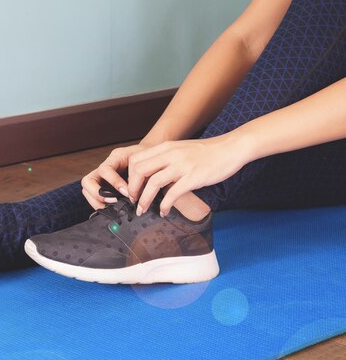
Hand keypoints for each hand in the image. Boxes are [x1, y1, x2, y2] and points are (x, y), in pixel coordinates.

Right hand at [81, 143, 152, 208]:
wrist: (150, 156)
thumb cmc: (148, 159)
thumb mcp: (146, 162)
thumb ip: (141, 175)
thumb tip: (139, 193)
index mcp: (114, 158)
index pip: (105, 170)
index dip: (114, 182)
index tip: (127, 193)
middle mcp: (104, 168)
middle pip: (87, 181)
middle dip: (98, 194)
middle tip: (113, 202)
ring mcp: (101, 178)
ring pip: (86, 190)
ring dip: (96, 201)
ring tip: (111, 208)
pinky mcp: (103, 187)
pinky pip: (93, 197)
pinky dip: (100, 204)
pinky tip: (112, 208)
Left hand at [127, 135, 246, 215]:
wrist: (231, 148)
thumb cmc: (206, 152)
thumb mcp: (180, 149)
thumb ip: (165, 158)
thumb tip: (150, 174)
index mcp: (165, 147)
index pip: (135, 159)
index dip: (129, 176)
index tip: (132, 188)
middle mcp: (170, 154)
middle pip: (139, 170)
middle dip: (132, 189)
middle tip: (134, 201)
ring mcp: (182, 165)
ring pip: (153, 183)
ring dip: (144, 200)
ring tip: (143, 210)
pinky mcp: (194, 177)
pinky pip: (173, 194)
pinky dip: (164, 205)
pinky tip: (164, 212)